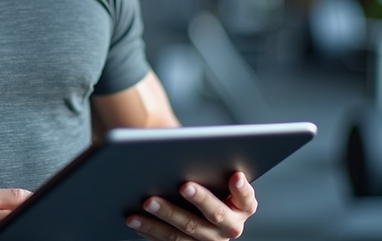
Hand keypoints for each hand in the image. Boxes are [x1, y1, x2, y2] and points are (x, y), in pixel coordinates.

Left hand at [125, 172, 256, 240]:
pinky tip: (135, 218)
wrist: (196, 206)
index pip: (246, 199)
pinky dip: (150, 230)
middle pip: (215, 215)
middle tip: (184, 185)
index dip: (241, 189)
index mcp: (242, 207)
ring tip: (147, 202)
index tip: (235, 175)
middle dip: (199, 199)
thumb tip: (192, 149)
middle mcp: (229, 227)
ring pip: (186, 232)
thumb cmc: (206, 180)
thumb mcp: (214, 173)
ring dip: (165, 216)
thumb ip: (211, 165)